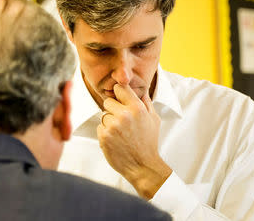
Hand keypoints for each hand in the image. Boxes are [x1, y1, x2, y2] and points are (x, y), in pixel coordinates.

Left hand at [97, 84, 171, 198]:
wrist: (142, 166)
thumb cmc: (149, 143)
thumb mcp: (154, 120)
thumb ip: (147, 103)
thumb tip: (142, 92)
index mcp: (137, 108)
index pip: (120, 87)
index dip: (119, 93)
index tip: (120, 98)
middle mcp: (124, 115)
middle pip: (108, 101)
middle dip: (113, 109)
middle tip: (122, 121)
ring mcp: (113, 126)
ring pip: (103, 115)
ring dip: (109, 122)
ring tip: (121, 133)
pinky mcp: (104, 136)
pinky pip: (100, 127)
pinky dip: (105, 133)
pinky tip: (116, 140)